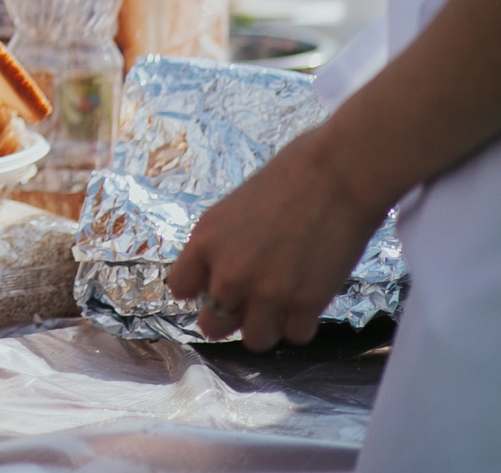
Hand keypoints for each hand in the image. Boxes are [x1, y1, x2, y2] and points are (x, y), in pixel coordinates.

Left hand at [167, 126, 389, 349]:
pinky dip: (301, 323)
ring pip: (255, 340)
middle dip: (230, 317)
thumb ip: (221, 247)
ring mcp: (266, 292)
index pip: (180, 289)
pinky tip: (307, 301)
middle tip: (251, 303)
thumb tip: (220, 277)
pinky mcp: (306, 304)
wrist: (335, 175)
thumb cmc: (287, 179)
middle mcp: (228, 273)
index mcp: (204, 242)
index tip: (214, 286)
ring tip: (281, 306)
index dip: (199, 290)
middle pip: (212, 324)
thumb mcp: (232, 210)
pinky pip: (295, 336)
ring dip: (267, 327)